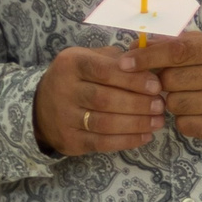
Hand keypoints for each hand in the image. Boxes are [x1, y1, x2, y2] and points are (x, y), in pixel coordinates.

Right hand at [34, 45, 166, 155]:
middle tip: (160, 106)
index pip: (104, 71)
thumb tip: (152, 64)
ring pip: (104, 123)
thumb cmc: (78, 78)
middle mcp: (63, 89)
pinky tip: (145, 136)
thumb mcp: (91, 59)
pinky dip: (126, 141)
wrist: (40, 106)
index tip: (156, 86)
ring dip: (136, 124)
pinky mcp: (68, 140)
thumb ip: (119, 59)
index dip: (133, 79)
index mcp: (71, 64)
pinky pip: (101, 143)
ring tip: (157, 121)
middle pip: (105, 99)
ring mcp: (64, 117)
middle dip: (137, 104)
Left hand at [142, 31, 201, 145]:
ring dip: (175, 103)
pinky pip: (183, 125)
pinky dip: (186, 121)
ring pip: (173, 104)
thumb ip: (180, 43)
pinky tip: (201, 114)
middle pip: (169, 80)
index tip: (124, 62)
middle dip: (165, 83)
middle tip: (178, 83)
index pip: (175, 50)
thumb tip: (138, 43)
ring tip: (194, 98)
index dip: (146, 56)